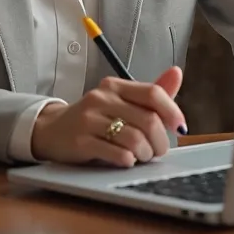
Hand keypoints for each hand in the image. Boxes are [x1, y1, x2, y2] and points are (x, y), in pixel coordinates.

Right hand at [31, 66, 185, 166]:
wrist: (53, 130)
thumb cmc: (94, 118)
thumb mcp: (121, 102)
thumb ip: (149, 94)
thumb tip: (177, 73)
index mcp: (115, 86)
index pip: (152, 93)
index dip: (172, 111)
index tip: (180, 128)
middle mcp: (102, 98)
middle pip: (147, 120)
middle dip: (160, 141)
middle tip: (158, 151)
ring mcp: (89, 119)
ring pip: (134, 138)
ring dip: (145, 153)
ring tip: (142, 156)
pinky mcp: (80, 141)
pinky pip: (115, 153)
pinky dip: (128, 160)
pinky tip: (127, 161)